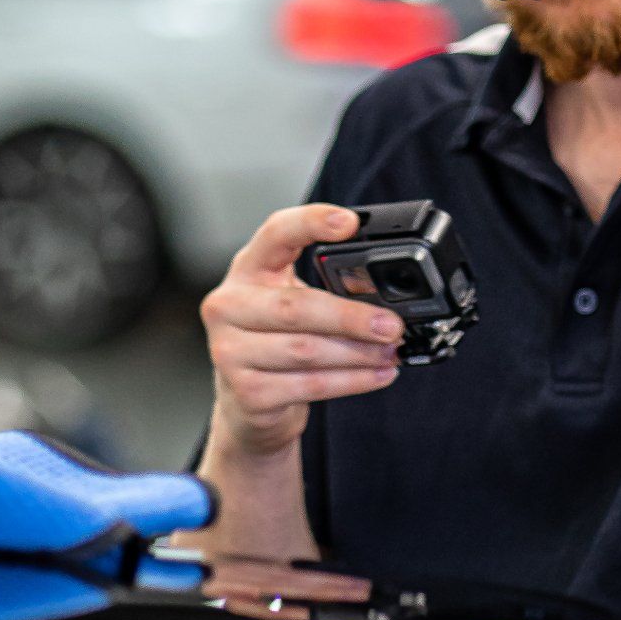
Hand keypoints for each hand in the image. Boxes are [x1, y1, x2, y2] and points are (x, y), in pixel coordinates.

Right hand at [201, 204, 406, 458]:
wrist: (245, 397)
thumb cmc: (275, 335)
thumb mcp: (292, 297)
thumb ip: (328, 287)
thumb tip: (389, 297)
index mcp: (248, 269)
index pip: (276, 233)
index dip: (311, 222)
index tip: (350, 222)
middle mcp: (229, 306)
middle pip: (296, 307)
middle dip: (351, 317)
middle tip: (392, 325)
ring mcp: (230, 351)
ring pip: (306, 351)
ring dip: (358, 353)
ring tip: (391, 351)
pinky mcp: (247, 392)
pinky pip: (310, 384)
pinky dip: (352, 381)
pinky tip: (379, 374)